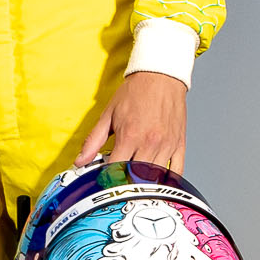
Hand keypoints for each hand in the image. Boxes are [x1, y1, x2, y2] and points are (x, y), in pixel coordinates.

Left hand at [71, 69, 188, 174]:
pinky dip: (167, 180)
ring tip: (135, 182)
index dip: (107, 179)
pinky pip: (176, 172)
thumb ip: (93, 140)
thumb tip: (80, 161)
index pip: (115, 170)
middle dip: (125, 184)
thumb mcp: (108, 114)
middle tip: (119, 183)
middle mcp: (149, 143)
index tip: (103, 181)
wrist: (160, 75)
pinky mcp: (179, 145)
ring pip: (155, 178)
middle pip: (136, 178)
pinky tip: (156, 180)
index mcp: (129, 136)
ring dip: (144, 183)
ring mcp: (166, 145)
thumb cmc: (135, 92)